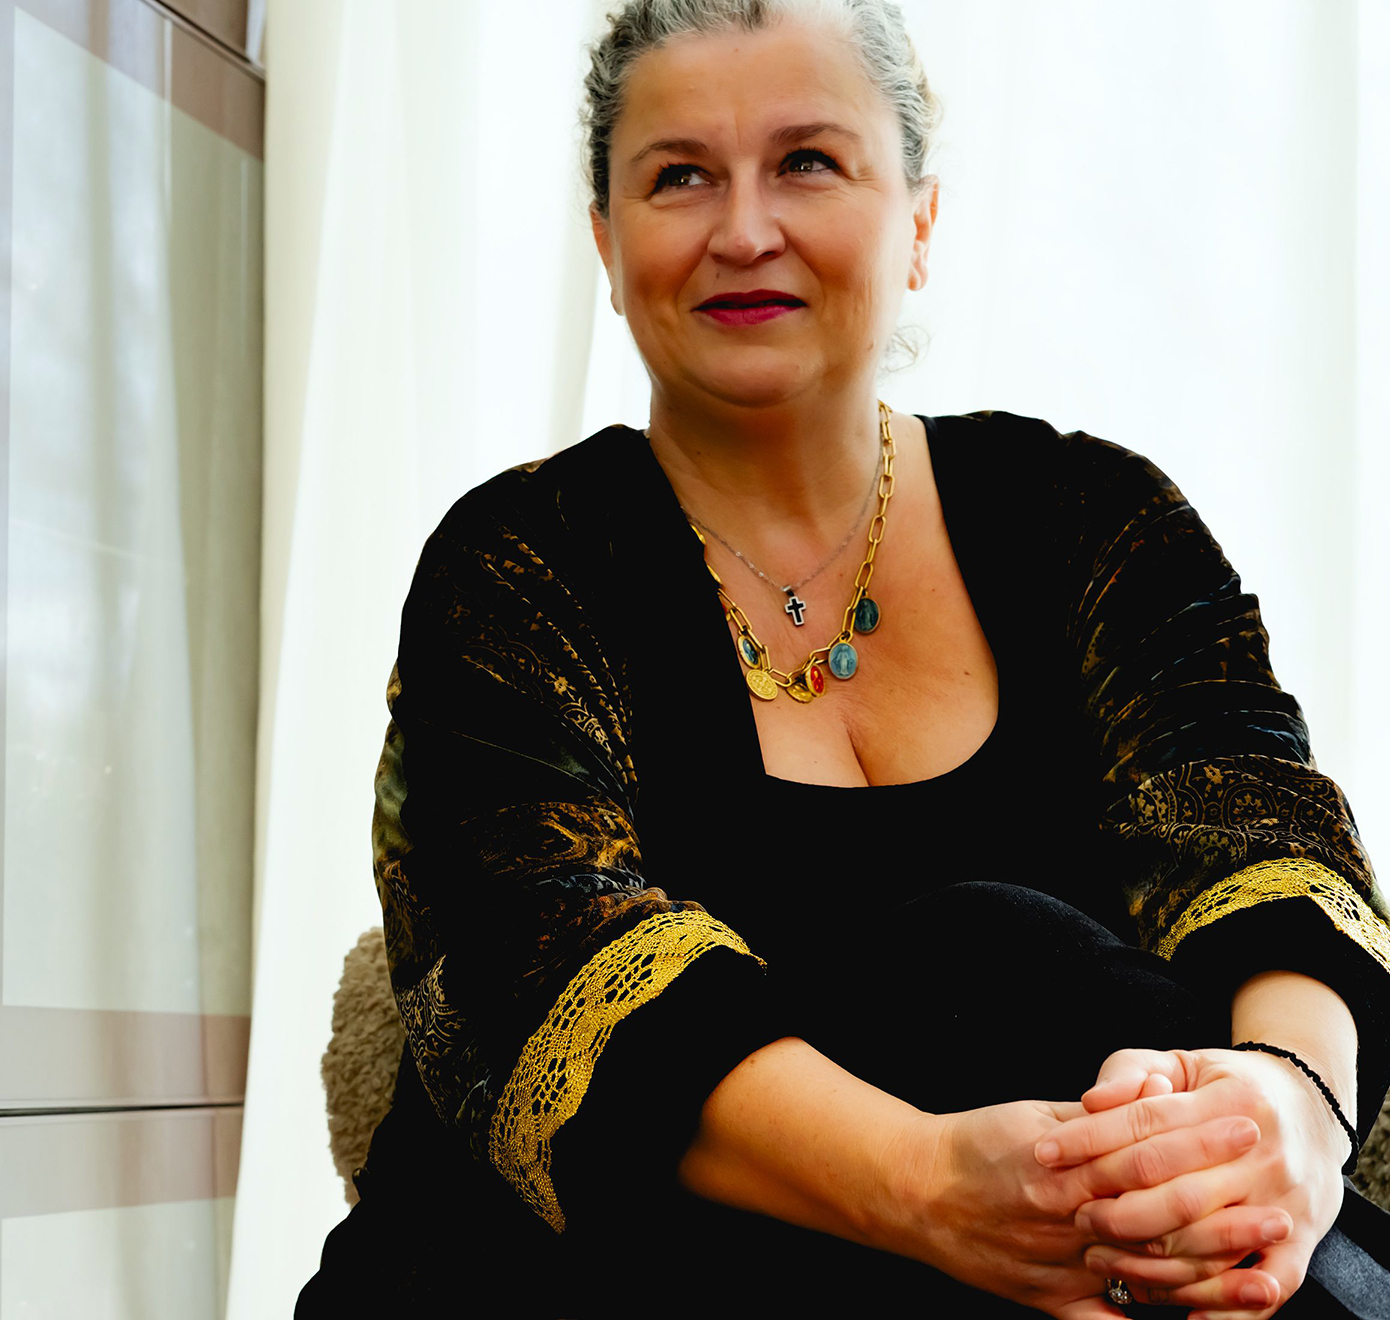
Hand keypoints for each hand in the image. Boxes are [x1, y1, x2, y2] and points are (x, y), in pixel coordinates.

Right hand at [877, 1097, 1268, 1318]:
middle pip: (1157, 1222)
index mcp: (1064, 1166)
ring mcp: (1060, 1267)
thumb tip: (1154, 1089)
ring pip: (1144, 1280)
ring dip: (1210, 1282)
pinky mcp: (1049, 1300)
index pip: (1145, 1152)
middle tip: (1276, 1211)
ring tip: (1263, 1278)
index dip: (1199, 1141)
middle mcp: (1067, 1220)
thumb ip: (1098, 1112)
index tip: (1243, 1129)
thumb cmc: (974, 1144)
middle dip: (1222, 1218)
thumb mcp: (1033, 1113)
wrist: (914, 1190)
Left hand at [1038, 1047, 1348, 1316]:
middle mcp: (1263, 1153)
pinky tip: (1185, 1317)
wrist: (1310, 1107)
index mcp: (1231, 1102)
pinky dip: (1227, 1308)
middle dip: (1114, 1209)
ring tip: (1104, 1259)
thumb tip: (1091, 1101)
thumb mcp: (1179, 1062)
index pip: (1146, 1125)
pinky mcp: (1304, 1238)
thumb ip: (1130, 1072)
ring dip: (1151, 1262)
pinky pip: (1267, 1285)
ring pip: (1210, 1245)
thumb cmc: (1225, 1084)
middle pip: (1175, 1192)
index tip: (1044, 1153)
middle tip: (1075, 1214)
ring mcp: (1287, 1200)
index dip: (1089, 1139)